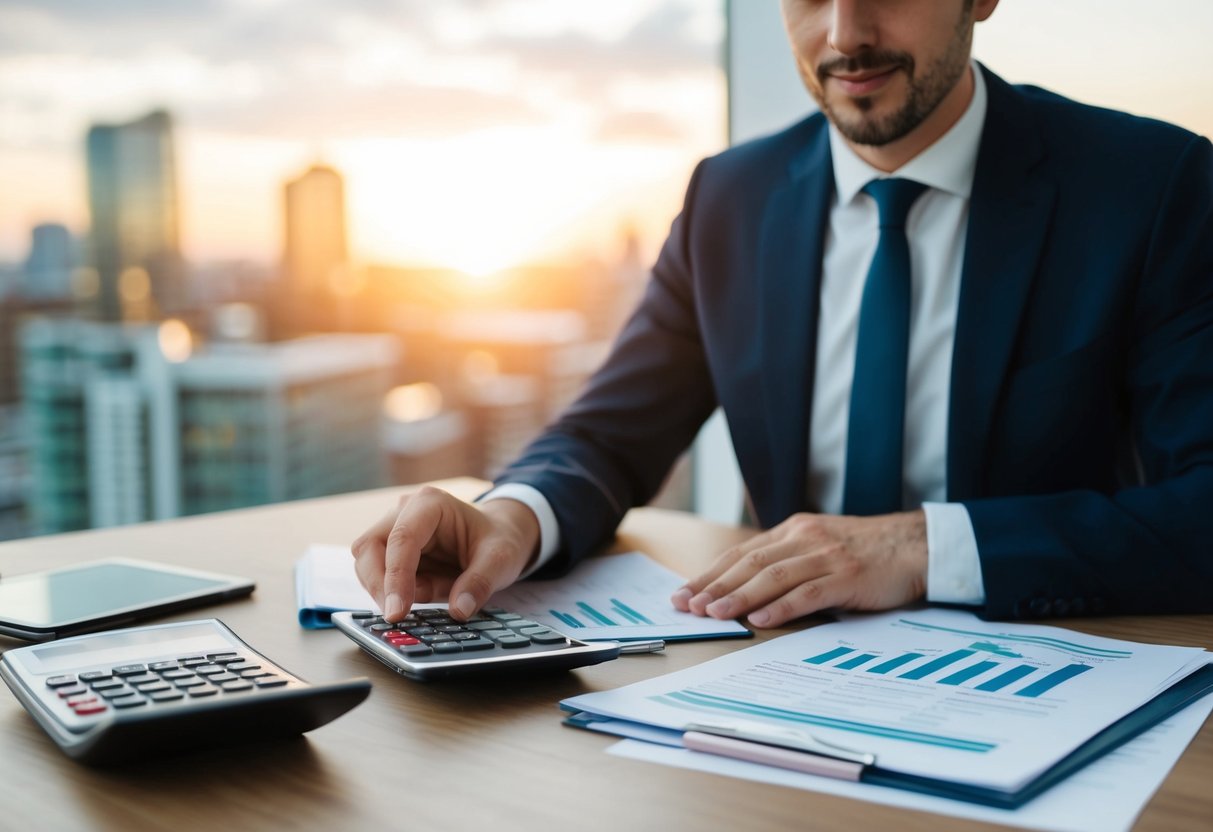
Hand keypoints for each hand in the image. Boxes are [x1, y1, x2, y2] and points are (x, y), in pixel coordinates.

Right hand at [350, 486, 539, 622]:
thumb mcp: (501, 560)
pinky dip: (392, 593)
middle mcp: (405, 512)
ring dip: (384, 591)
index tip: (397, 612)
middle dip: (380, 585)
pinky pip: (378, 576)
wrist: (499, 537)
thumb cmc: (499, 540)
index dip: (395, 576)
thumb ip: (480, 583)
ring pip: (367, 563)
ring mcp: (395, 530)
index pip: (401, 538)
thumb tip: (458, 611)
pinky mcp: (392, 552)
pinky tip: (421, 597)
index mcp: (430, 504)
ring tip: (421, 602)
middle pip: (369, 547)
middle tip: (397, 617)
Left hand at [670, 511, 927, 627]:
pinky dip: (782, 606)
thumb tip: (746, 587)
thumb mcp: (821, 545)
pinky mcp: (848, 576)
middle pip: (750, 563)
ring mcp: (827, 556)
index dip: (710, 574)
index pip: (742, 553)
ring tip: (714, 614)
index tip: (684, 593)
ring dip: (740, 596)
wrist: (917, 545)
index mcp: (794, 530)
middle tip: (687, 606)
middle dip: (714, 586)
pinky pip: (809, 592)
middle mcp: (805, 538)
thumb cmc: (867, 552)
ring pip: (774, 576)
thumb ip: (789, 559)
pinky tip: (761, 619)